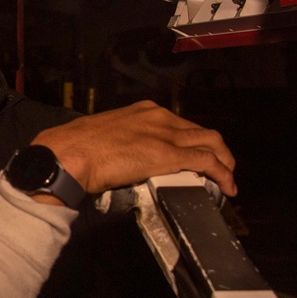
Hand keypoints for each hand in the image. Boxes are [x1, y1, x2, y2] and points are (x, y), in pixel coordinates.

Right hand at [34, 101, 236, 197]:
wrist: (69, 154)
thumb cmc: (76, 148)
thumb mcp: (105, 136)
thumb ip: (121, 143)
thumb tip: (123, 160)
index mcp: (143, 111)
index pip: (178, 124)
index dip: (192, 140)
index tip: (194, 153)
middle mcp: (159, 117)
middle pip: (200, 131)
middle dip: (216, 149)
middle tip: (220, 167)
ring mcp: (165, 134)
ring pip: (210, 142)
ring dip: (224, 161)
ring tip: (227, 179)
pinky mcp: (169, 155)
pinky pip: (206, 162)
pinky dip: (222, 174)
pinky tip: (227, 186)